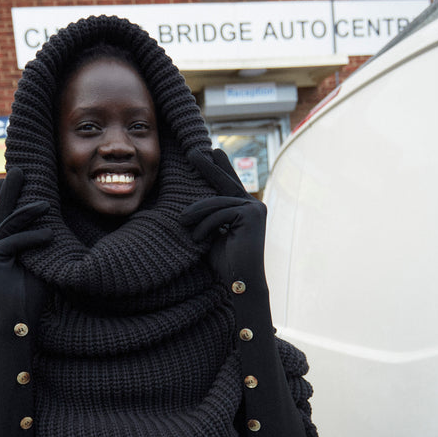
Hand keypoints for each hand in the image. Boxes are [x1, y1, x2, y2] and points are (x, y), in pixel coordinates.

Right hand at [0, 168, 51, 319]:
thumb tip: (54, 224)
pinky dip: (32, 238)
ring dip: (28, 212)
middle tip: (18, 170)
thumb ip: (41, 243)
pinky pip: (14, 242)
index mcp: (6, 246)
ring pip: (9, 225)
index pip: (10, 217)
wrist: (22, 319)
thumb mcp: (42, 262)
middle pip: (3, 213)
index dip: (13, 197)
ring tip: (46, 204)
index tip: (15, 177)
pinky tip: (49, 236)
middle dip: (11, 190)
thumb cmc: (34, 294)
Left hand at [180, 150, 267, 289]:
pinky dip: (205, 226)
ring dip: (196, 214)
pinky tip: (199, 238)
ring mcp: (254, 209)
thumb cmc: (226, 264)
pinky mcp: (251, 215)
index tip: (213, 152)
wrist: (241, 283)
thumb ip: (209, 218)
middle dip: (209, 167)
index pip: (229, 185)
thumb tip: (191, 206)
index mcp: (246, 209)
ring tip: (183, 222)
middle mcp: (254, 205)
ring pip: (215, 202)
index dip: (220, 168)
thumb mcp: (212, 235)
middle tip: (193, 152)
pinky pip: (219, 213)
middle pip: (225, 182)